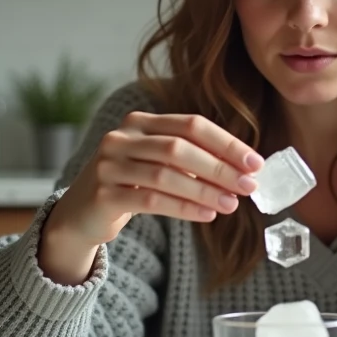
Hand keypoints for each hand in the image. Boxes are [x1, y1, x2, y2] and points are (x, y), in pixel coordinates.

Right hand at [49, 112, 263, 248]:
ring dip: (204, 190)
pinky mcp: (103, 194)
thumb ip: (194, 161)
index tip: (255, 162)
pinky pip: (150, 200)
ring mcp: (108, 164)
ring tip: (231, 204)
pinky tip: (207, 215)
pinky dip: (183, 208)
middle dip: (219, 167)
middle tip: (248, 186)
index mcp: (140, 122)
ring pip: (165, 174)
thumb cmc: (132, 185)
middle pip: (179, 147)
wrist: (81, 213)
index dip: (226, 143)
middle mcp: (121, 137)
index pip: (191, 125)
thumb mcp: (159, 163)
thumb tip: (245, 170)